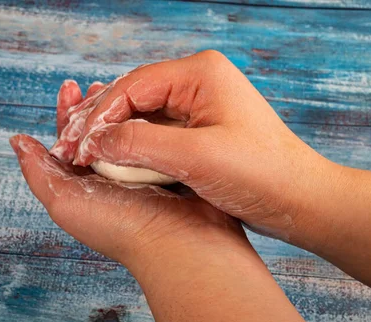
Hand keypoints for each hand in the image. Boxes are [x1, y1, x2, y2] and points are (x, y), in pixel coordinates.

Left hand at [10, 82, 248, 275]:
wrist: (179, 241)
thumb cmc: (121, 227)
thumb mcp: (64, 201)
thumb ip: (38, 171)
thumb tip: (17, 140)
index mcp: (84, 184)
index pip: (70, 140)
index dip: (68, 113)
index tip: (69, 88)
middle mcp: (110, 176)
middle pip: (99, 130)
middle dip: (95, 104)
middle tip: (95, 82)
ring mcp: (142, 168)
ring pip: (128, 128)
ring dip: (124, 107)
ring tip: (123, 85)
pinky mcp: (169, 163)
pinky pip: (156, 133)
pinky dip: (152, 116)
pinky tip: (153, 101)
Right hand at [50, 50, 337, 241]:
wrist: (301, 200)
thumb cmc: (261, 174)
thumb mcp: (196, 157)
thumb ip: (140, 144)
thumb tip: (95, 141)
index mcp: (199, 73)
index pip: (132, 87)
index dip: (99, 117)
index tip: (75, 147)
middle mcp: (197, 82)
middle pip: (132, 97)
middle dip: (100, 125)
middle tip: (69, 150)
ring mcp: (199, 106)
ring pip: (142, 116)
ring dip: (113, 137)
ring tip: (82, 157)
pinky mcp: (200, 131)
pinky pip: (156, 134)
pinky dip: (134, 148)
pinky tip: (113, 162)